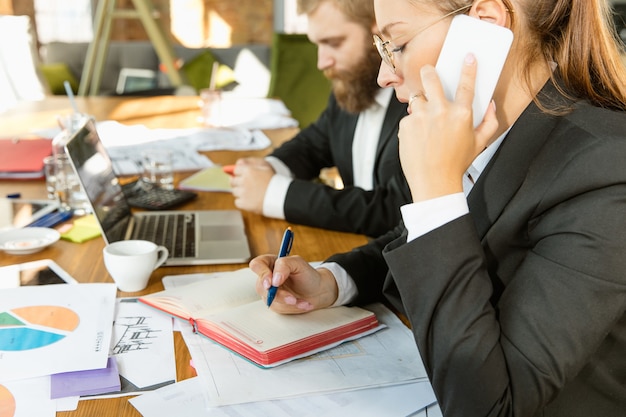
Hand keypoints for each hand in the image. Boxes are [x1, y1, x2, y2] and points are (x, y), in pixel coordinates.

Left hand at [230, 157, 274, 212]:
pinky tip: (251, 200)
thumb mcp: (265, 166)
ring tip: (252, 193)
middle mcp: (243, 181)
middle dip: (238, 183)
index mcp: (248, 171)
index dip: (239, 174)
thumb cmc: (274, 180)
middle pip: (232, 181)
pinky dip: (242, 202)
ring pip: (234, 192)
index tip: (243, 176)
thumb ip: (250, 162)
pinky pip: (237, 202)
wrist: (282, 196)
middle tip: (248, 185)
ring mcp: (243, 193)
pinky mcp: (244, 204)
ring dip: (240, 192)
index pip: (235, 171)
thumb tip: (237, 163)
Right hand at [249, 254, 338, 313]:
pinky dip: (293, 308)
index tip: (272, 283)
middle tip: (292, 298)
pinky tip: (303, 304)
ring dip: (289, 302)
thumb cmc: (308, 275)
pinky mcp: (275, 303)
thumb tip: (274, 279)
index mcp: (271, 263)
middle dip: (279, 294)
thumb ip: (284, 265)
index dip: (262, 274)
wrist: (318, 291)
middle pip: (261, 286)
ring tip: (303, 301)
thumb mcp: (298, 263)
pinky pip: (279, 308)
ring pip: (270, 300)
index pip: (257, 265)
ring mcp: (270, 292)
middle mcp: (268, 277)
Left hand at [400, 53, 498, 201]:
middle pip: (430, 78)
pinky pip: (408, 118)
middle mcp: (441, 111)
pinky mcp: (406, 126)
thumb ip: (490, 123)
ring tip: (425, 122)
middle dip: (428, 71)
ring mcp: (421, 117)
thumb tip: (492, 105)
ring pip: (417, 99)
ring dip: (420, 105)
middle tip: (428, 72)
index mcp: (462, 114)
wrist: (434, 183)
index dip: (468, 68)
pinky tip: (418, 139)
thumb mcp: (480, 144)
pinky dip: (412, 125)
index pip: (466, 84)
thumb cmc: (457, 164)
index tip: (467, 56)